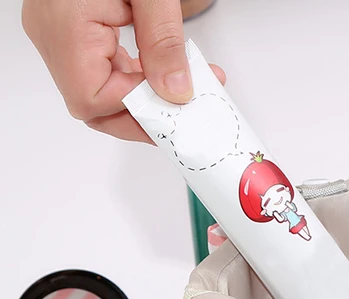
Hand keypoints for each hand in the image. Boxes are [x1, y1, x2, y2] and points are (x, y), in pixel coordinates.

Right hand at [22, 0, 225, 141]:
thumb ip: (163, 41)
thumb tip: (176, 90)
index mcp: (64, 26)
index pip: (94, 100)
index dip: (138, 112)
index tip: (178, 110)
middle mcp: (52, 33)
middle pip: (94, 105)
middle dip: (145, 112)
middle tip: (187, 110)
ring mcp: (57, 31)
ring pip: (99, 91)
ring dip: (145, 96)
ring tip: (186, 86)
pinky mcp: (69, 27)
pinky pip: (100, 68)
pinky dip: (134, 76)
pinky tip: (164, 70)